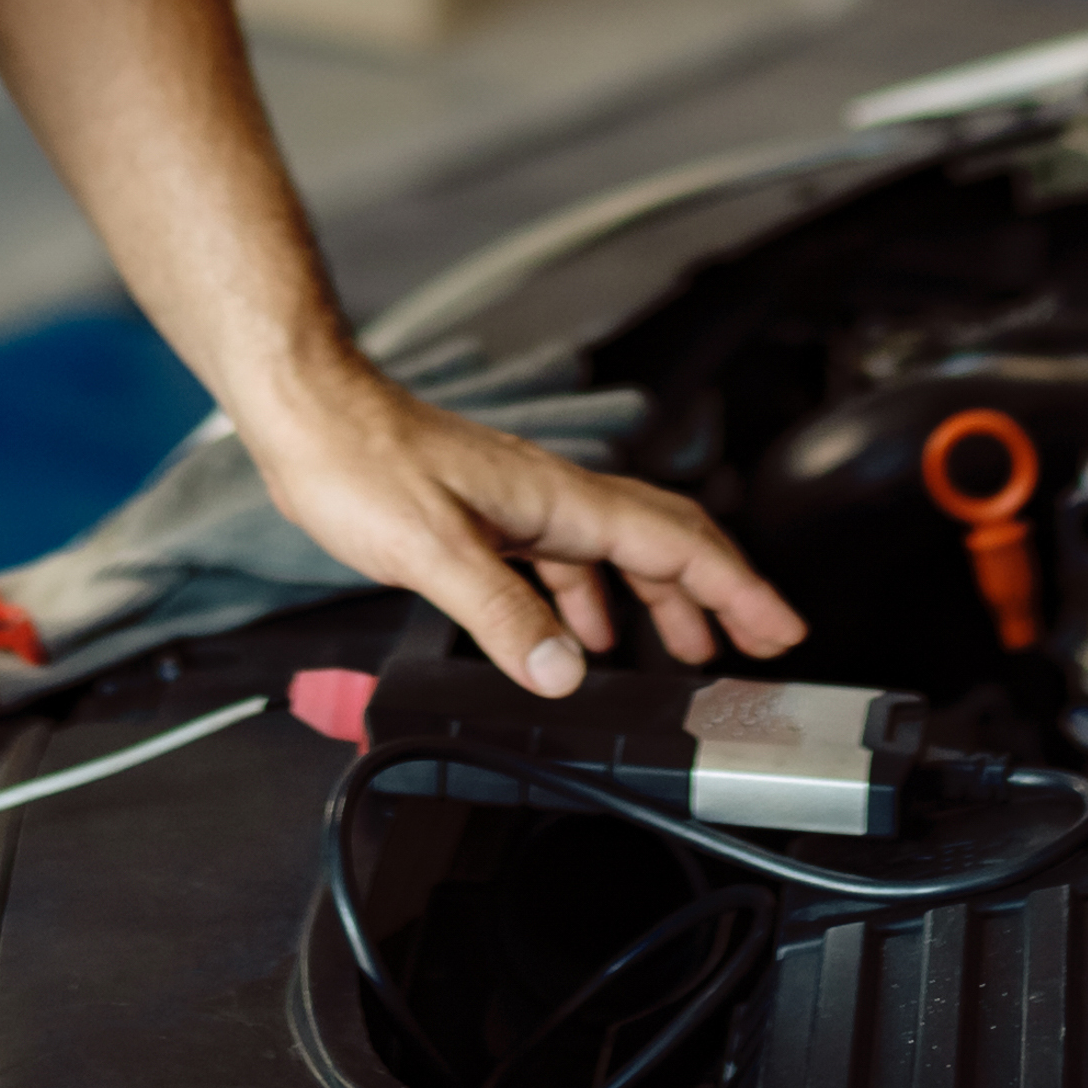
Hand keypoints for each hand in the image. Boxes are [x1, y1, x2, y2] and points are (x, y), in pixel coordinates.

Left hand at [234, 351, 806, 698]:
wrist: (308, 415)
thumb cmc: (360, 462)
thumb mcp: (432, 550)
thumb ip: (501, 613)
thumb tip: (565, 672)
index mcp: (558, 498)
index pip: (675, 542)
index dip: (737, 587)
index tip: (779, 628)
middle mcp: (553, 497)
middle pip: (663, 544)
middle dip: (719, 595)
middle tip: (757, 646)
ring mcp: (523, 506)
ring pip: (615, 556)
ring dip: (658, 603)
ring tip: (683, 652)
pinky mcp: (489, 519)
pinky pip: (565, 563)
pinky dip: (590, 602)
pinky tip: (577, 634)